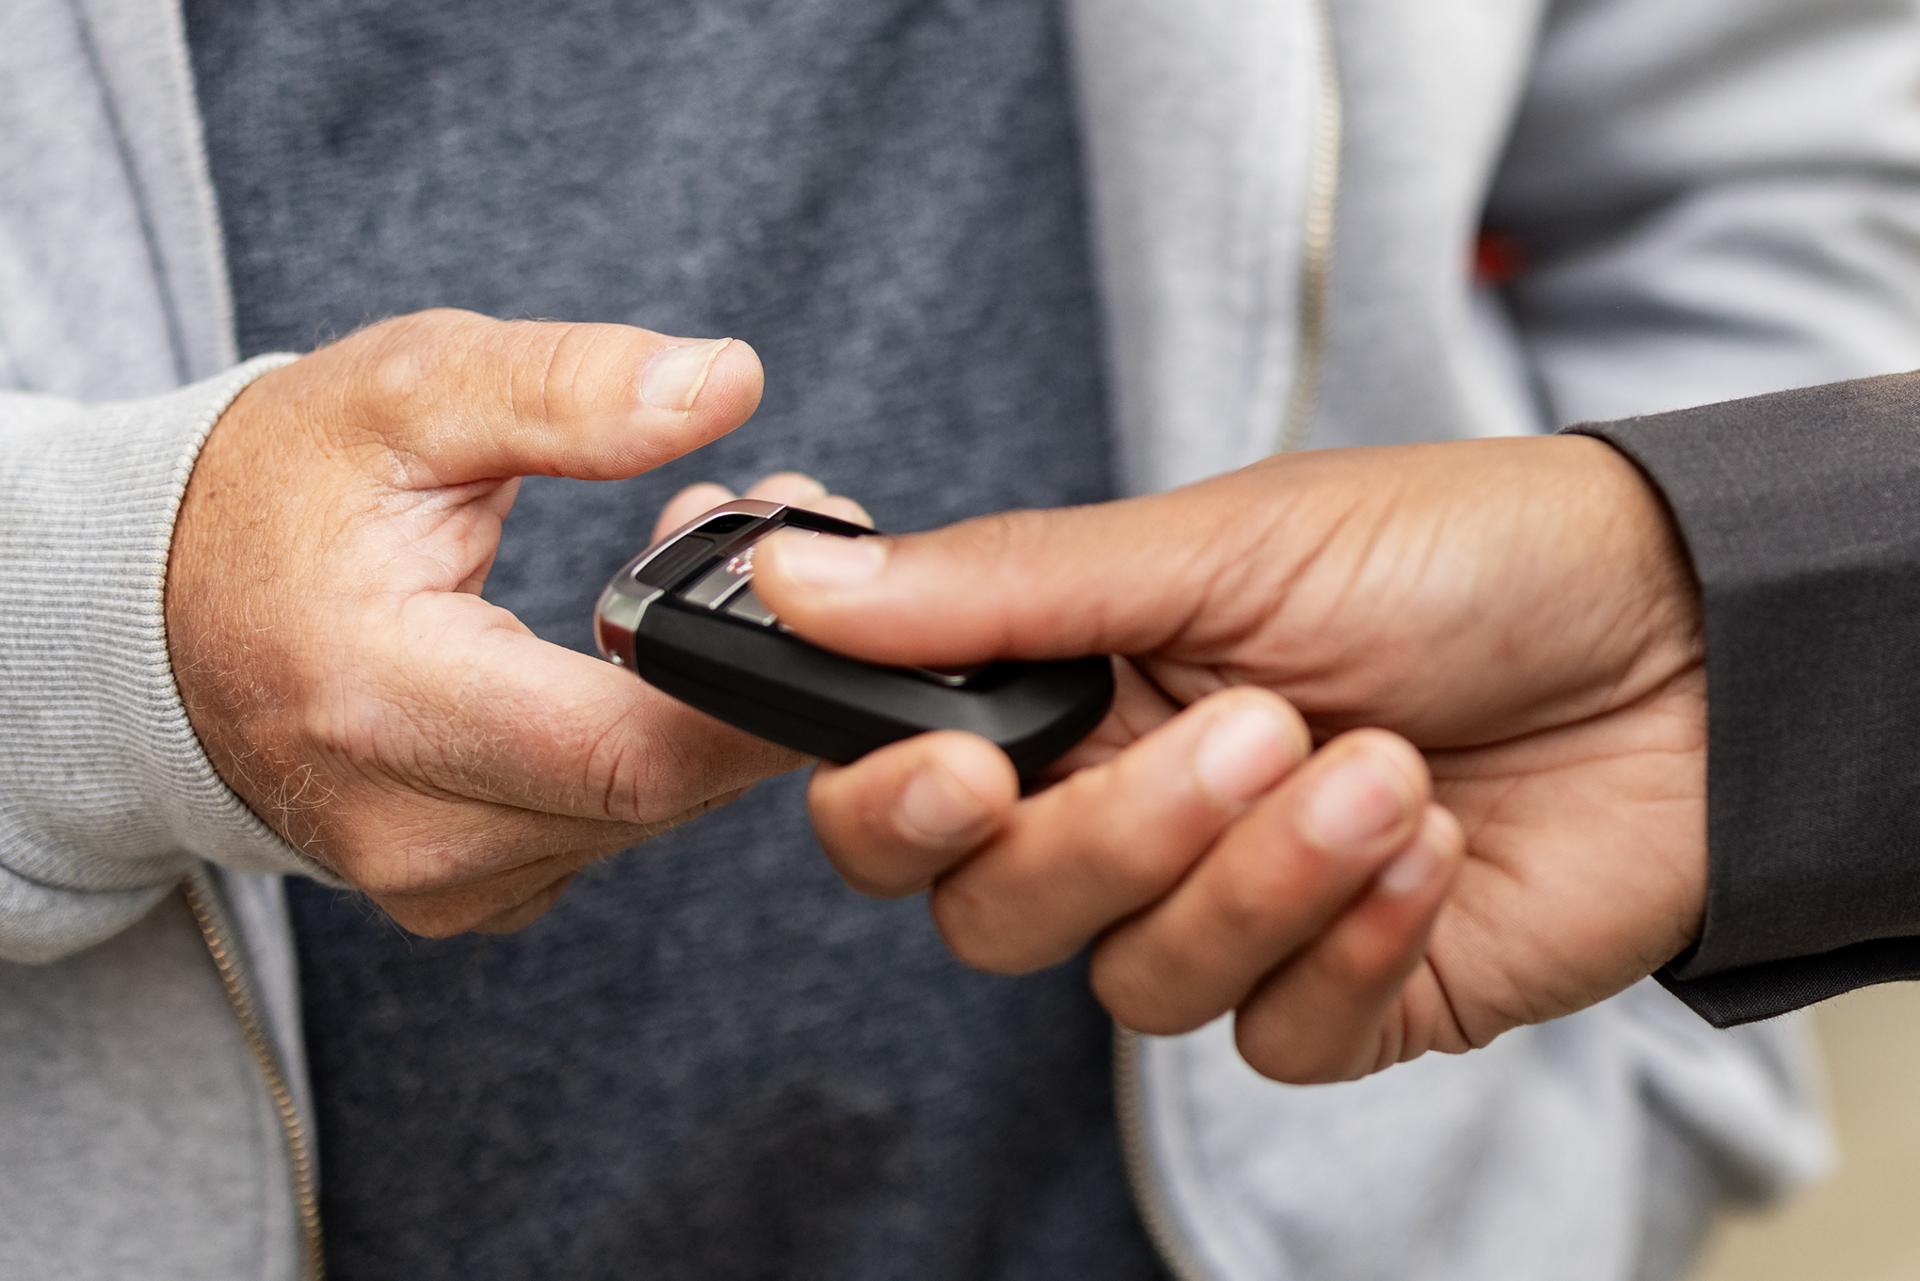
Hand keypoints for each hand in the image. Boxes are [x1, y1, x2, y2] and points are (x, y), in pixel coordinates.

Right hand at [167, 307, 854, 934]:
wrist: (159, 618)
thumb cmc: (275, 497)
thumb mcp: (405, 393)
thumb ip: (565, 387)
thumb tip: (727, 382)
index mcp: (385, 705)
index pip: (633, 753)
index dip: (761, 696)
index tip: (839, 606)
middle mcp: (414, 830)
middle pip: (666, 790)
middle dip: (752, 668)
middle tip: (774, 535)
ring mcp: (442, 882)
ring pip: (654, 813)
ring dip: (707, 699)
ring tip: (690, 564)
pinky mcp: (469, 892)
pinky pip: (613, 830)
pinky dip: (654, 745)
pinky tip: (638, 655)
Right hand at [752, 436, 1704, 1080]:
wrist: (1683, 642)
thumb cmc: (1456, 556)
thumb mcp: (1220, 542)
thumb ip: (1003, 587)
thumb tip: (793, 578)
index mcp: (1078, 693)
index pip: (908, 800)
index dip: (898, 809)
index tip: (962, 771)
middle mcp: (1131, 812)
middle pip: (998, 913)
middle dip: (1118, 837)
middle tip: (1250, 728)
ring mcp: (1233, 914)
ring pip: (1133, 983)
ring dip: (1260, 876)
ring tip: (1379, 768)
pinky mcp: (1338, 995)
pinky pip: (1270, 1033)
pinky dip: (1352, 936)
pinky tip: (1430, 843)